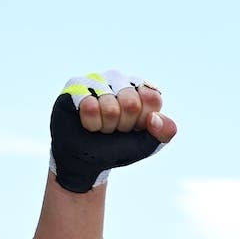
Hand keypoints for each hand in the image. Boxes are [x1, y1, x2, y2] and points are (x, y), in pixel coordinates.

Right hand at [50, 71, 174, 192]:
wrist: (87, 158)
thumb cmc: (119, 146)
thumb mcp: (147, 144)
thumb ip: (164, 132)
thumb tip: (155, 118)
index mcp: (141, 89)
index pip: (152, 98)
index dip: (143, 120)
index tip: (136, 127)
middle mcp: (120, 79)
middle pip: (131, 102)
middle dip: (124, 125)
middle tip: (116, 128)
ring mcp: (98, 80)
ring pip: (110, 106)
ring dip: (106, 125)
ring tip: (102, 126)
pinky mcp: (75, 85)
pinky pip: (89, 105)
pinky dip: (91, 123)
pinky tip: (87, 122)